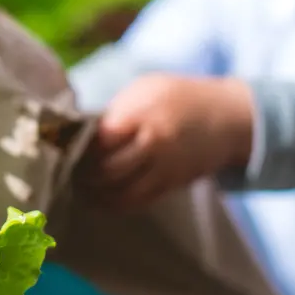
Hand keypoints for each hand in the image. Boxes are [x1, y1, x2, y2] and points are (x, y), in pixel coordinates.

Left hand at [75, 74, 254, 208]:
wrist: (228, 117)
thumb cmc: (177, 98)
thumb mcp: (144, 91)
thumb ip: (114, 114)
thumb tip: (79, 134)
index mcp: (143, 114)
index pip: (100, 140)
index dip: (79, 147)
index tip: (65, 148)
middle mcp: (154, 143)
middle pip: (107, 170)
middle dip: (84, 174)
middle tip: (68, 172)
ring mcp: (164, 168)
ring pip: (120, 193)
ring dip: (96, 195)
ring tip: (80, 188)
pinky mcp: (170, 186)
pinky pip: (136, 202)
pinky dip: (114, 204)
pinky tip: (100, 198)